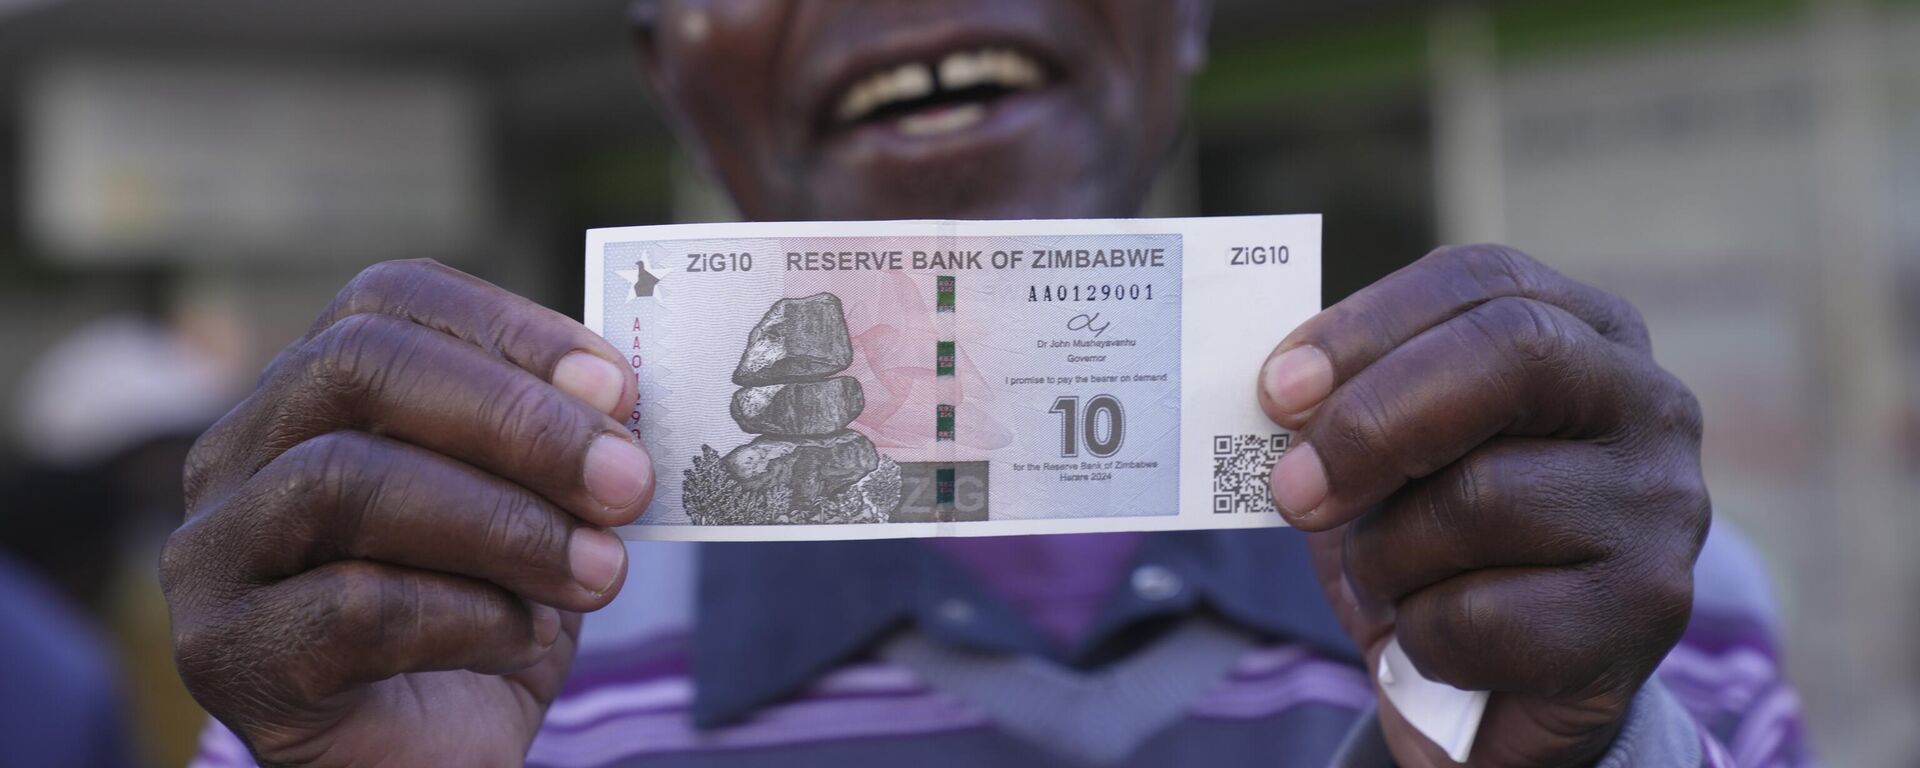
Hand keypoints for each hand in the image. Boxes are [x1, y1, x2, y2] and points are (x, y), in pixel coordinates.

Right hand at [160, 260, 653, 766]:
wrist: (431, 763)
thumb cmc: (480, 622)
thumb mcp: (532, 515)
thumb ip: (559, 449)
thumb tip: (621, 399)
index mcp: (310, 395)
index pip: (384, 301)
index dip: (507, 327)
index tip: (617, 383)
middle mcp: (237, 457)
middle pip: (357, 370)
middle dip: (514, 418)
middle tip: (627, 478)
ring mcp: (217, 555)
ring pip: (345, 483)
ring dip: (504, 523)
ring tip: (602, 570)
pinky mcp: (231, 655)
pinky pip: (352, 608)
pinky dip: (468, 616)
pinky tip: (525, 638)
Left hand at [1257, 245, 1709, 765]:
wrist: (1490, 695)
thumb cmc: (1431, 547)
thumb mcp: (1387, 458)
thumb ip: (1347, 403)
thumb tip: (1285, 388)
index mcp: (1584, 331)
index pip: (1481, 281)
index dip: (1369, 326)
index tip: (1278, 389)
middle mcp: (1647, 402)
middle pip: (1511, 354)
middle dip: (1375, 421)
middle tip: (1292, 488)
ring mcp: (1662, 506)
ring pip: (1481, 497)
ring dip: (1386, 555)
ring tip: (1387, 581)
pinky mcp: (1648, 612)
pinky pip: (1485, 615)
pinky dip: (1422, 637)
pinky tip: (1433, 642)